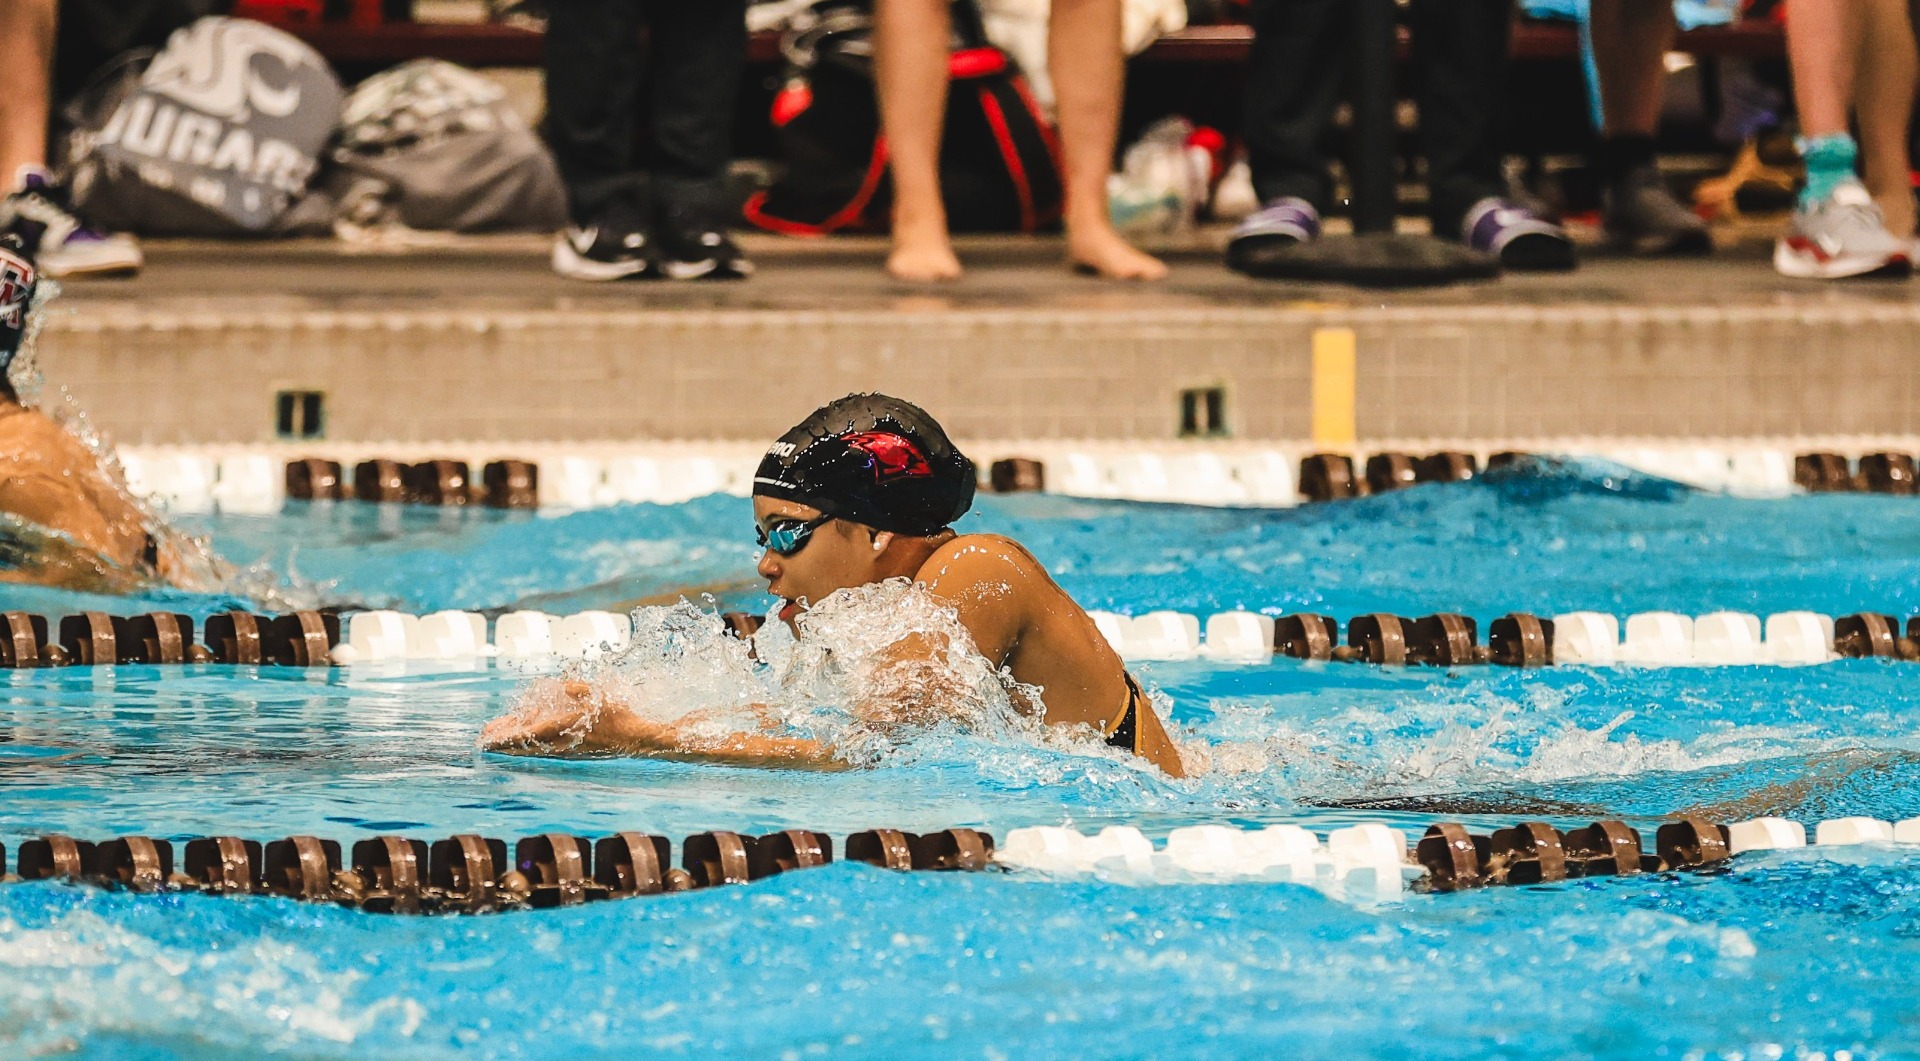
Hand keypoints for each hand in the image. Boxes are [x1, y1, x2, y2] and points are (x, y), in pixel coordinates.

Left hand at [480, 679, 673, 754]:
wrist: (637, 738)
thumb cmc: (619, 715)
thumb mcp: (599, 695)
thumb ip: (577, 689)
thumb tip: (561, 685)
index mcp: (565, 728)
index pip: (528, 734)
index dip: (506, 737)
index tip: (487, 739)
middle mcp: (561, 742)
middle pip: (524, 744)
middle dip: (502, 740)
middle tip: (482, 739)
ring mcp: (565, 748)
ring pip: (532, 746)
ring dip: (512, 741)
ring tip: (496, 736)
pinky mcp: (571, 750)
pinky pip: (543, 746)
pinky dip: (528, 740)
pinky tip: (525, 734)